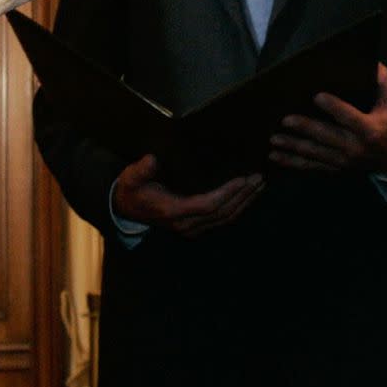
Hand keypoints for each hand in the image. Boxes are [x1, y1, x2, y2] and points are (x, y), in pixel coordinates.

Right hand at [113, 154, 263, 237]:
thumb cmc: (132, 190)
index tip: (242, 179)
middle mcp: (186, 223)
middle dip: (243, 196)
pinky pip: (222, 219)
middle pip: (222, 212)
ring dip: (245, 202)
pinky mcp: (197, 226)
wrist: (127, 209)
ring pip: (225, 218)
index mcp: (172, 211)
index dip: (226, 193)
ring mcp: (192, 227)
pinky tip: (249, 194)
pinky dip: (238, 207)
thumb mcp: (130, 178)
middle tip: (258, 178)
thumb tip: (151, 159)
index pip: (206, 205)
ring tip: (260, 185)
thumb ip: (140, 170)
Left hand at [269, 63, 386, 175]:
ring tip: (274, 139)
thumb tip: (371, 63)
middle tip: (285, 120)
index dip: (334, 107)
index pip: (349, 117)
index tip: (317, 96)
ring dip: (292, 146)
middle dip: (304, 128)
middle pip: (325, 136)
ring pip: (314, 153)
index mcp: (369, 129)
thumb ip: (384, 82)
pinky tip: (275, 156)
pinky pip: (311, 166)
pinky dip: (292, 162)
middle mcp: (355, 147)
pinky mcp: (335, 168)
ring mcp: (343, 160)